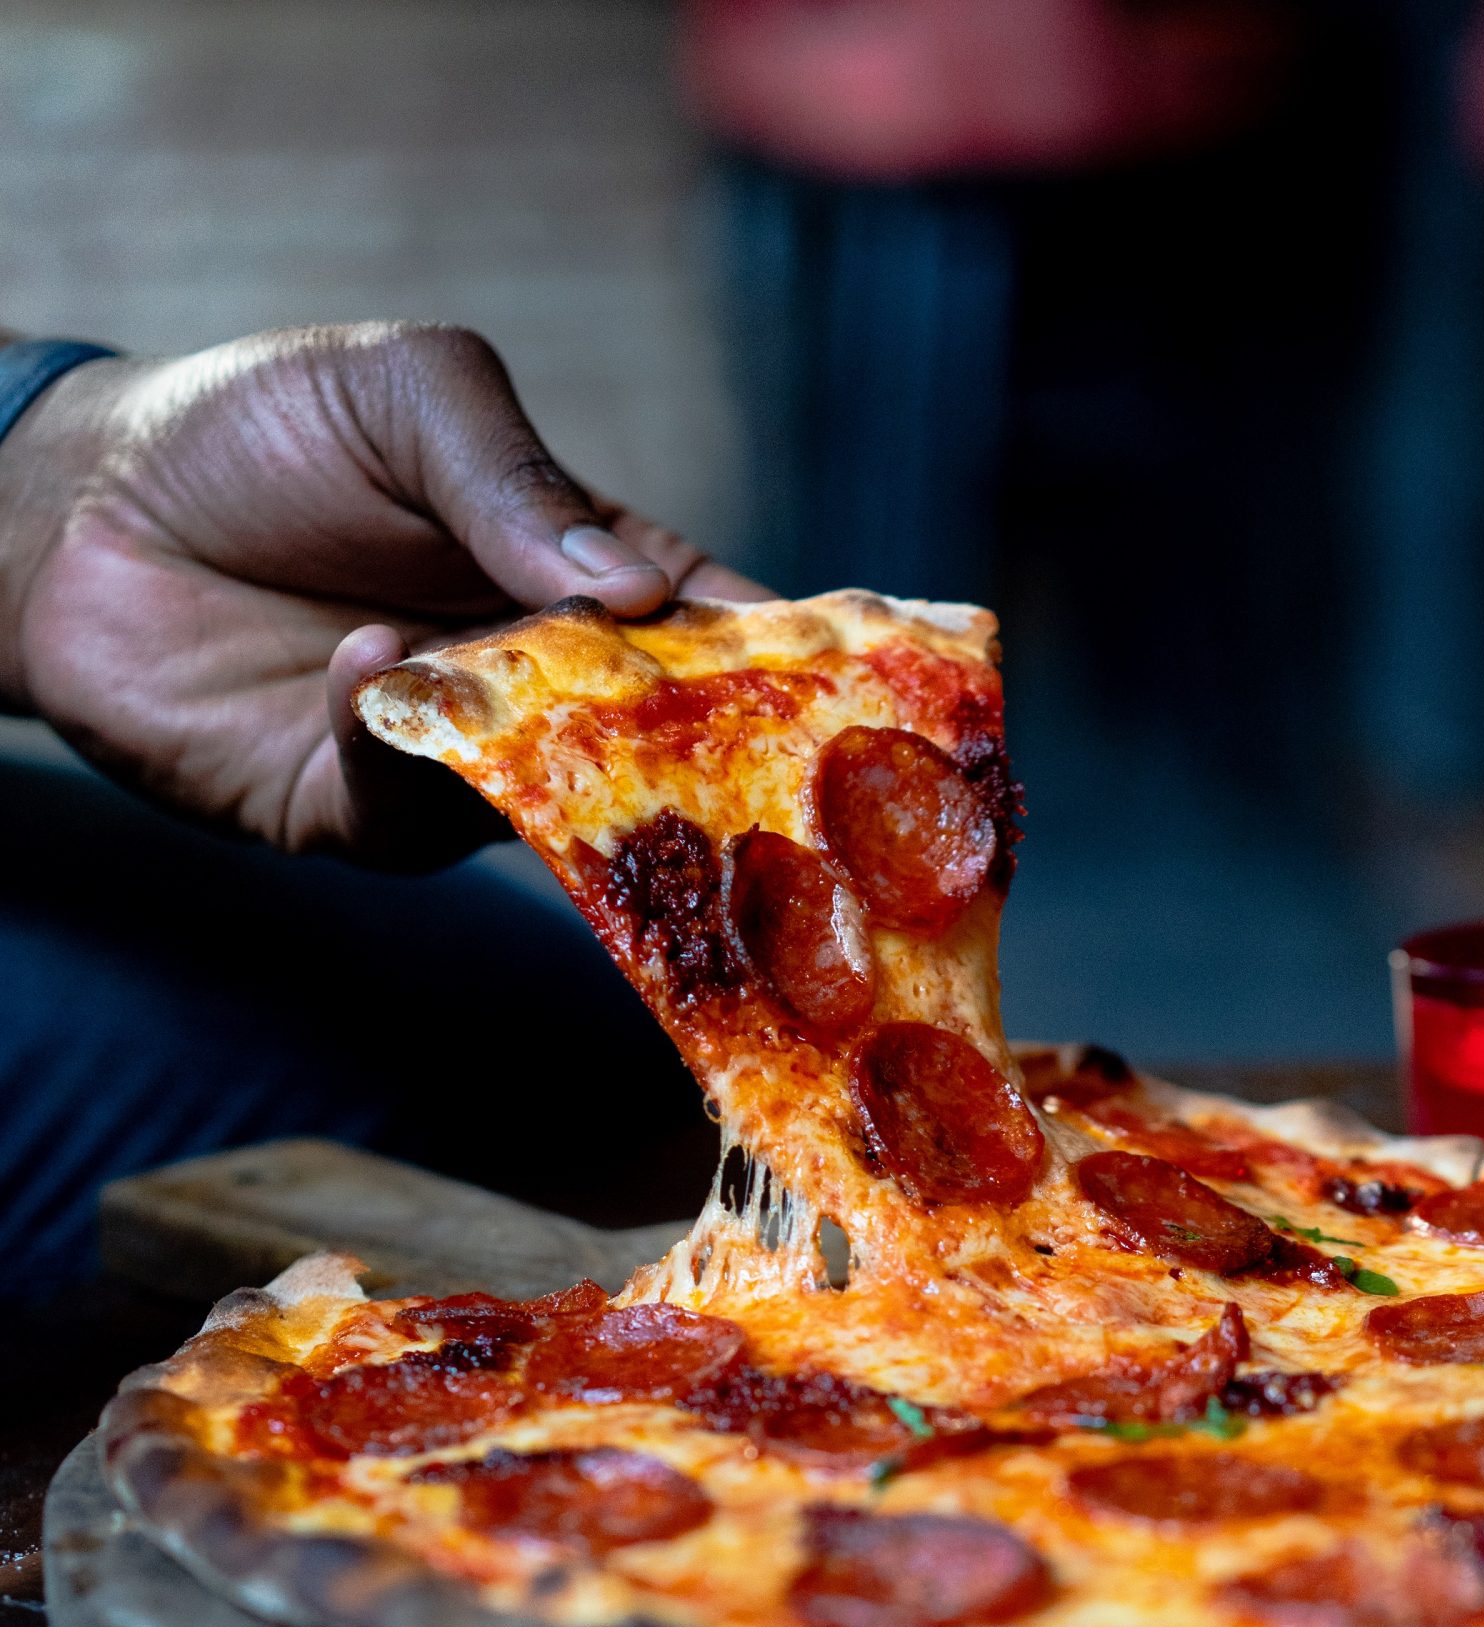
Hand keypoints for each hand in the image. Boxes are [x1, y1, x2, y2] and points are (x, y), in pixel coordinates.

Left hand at [0, 321, 763, 865]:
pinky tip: (356, 661)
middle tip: (730, 749)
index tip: (847, 680)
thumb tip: (635, 592)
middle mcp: (534, 686)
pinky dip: (394, 749)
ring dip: (529, 744)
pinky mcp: (356, 814)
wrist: (71, 507)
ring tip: (471, 654)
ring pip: (544, 798)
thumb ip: (516, 476)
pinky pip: (407, 814)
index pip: (704, 628)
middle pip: (649, 741)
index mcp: (576, 578)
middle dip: (693, 750)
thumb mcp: (409, 395)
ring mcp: (454, 761)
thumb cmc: (257, 429)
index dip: (773, 657)